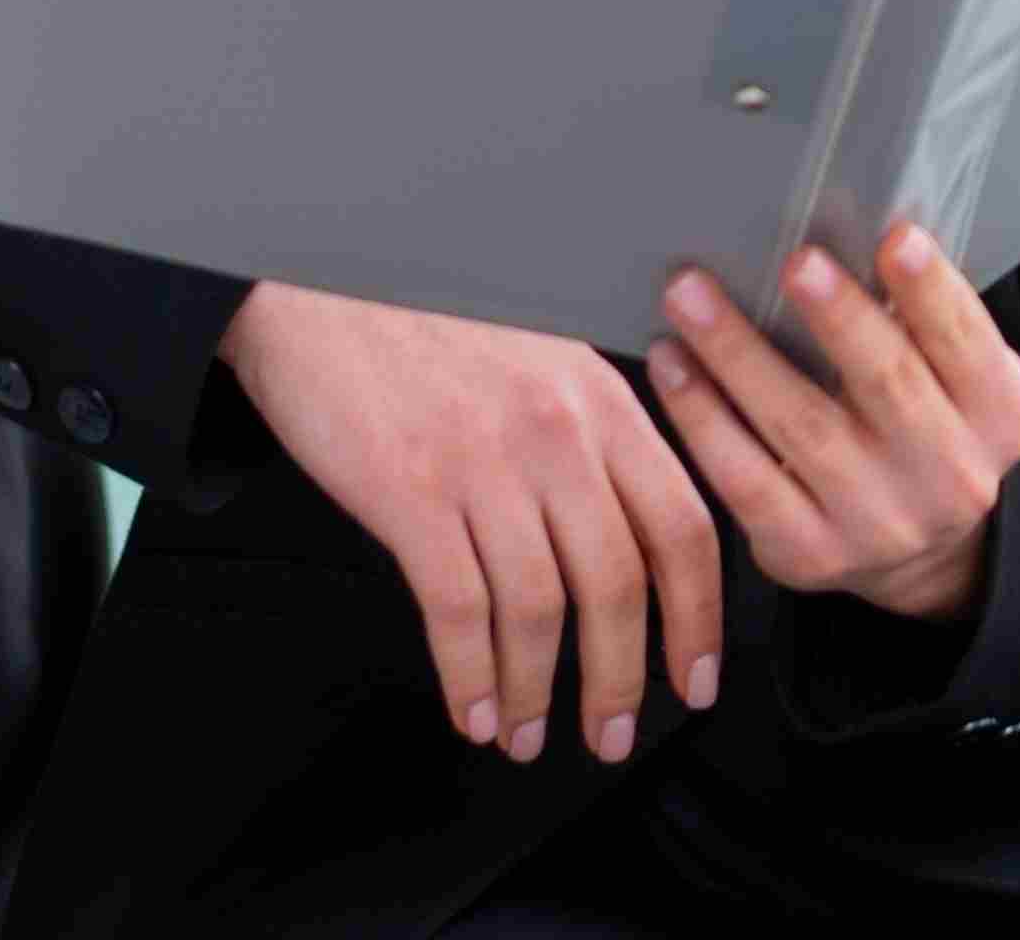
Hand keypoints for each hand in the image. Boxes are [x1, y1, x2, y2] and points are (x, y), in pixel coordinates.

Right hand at [218, 279, 723, 764]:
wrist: (322, 282)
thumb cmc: (432, 321)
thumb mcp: (544, 354)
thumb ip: (595, 432)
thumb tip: (634, 536)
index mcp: (602, 401)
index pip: (682, 525)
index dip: (697, 616)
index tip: (696, 676)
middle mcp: (556, 434)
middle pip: (618, 584)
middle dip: (622, 678)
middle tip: (613, 735)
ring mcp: (484, 465)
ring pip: (538, 611)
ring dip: (538, 692)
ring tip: (528, 736)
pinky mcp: (409, 492)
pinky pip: (456, 610)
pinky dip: (470, 675)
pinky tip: (473, 709)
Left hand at [646, 229, 1019, 626]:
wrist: (922, 554)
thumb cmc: (927, 426)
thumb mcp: (960, 380)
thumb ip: (922, 322)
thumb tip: (845, 228)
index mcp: (1001, 418)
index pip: (968, 346)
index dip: (933, 293)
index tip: (897, 237)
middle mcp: (951, 478)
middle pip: (889, 387)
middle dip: (840, 320)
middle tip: (795, 261)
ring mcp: (878, 524)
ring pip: (803, 429)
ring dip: (740, 355)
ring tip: (691, 295)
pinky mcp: (808, 554)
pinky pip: (745, 479)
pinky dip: (703, 416)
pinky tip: (672, 364)